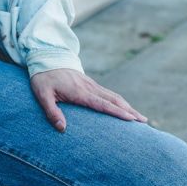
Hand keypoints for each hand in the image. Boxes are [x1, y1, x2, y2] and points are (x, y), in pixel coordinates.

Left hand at [30, 68, 147, 131]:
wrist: (46, 57)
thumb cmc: (43, 78)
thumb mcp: (43, 95)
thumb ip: (52, 111)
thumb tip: (62, 128)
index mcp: (79, 92)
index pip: (102, 104)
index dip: (117, 112)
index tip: (131, 119)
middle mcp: (90, 87)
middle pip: (114, 100)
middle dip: (130, 111)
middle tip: (143, 122)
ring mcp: (92, 84)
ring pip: (114, 96)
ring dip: (128, 106)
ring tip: (140, 118)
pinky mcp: (91, 84)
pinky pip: (109, 93)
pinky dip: (120, 102)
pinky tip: (125, 108)